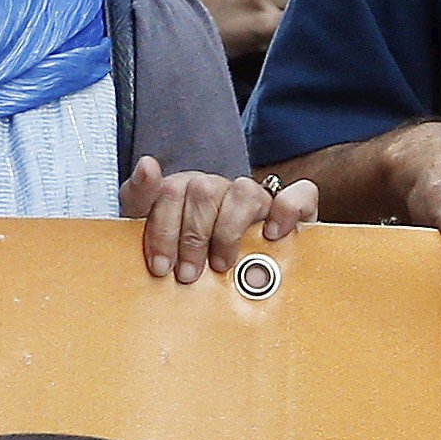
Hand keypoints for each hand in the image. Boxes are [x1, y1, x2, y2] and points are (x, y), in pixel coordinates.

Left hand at [120, 158, 314, 283]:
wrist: (240, 276)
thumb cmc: (188, 255)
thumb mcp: (152, 232)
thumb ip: (141, 198)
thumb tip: (148, 163)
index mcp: (183, 190)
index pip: (168, 190)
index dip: (162, 230)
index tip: (161, 266)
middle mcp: (219, 189)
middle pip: (203, 191)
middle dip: (192, 238)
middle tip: (188, 275)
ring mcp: (255, 197)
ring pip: (243, 191)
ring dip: (228, 231)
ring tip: (222, 264)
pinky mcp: (291, 209)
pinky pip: (299, 194)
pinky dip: (286, 211)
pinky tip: (270, 235)